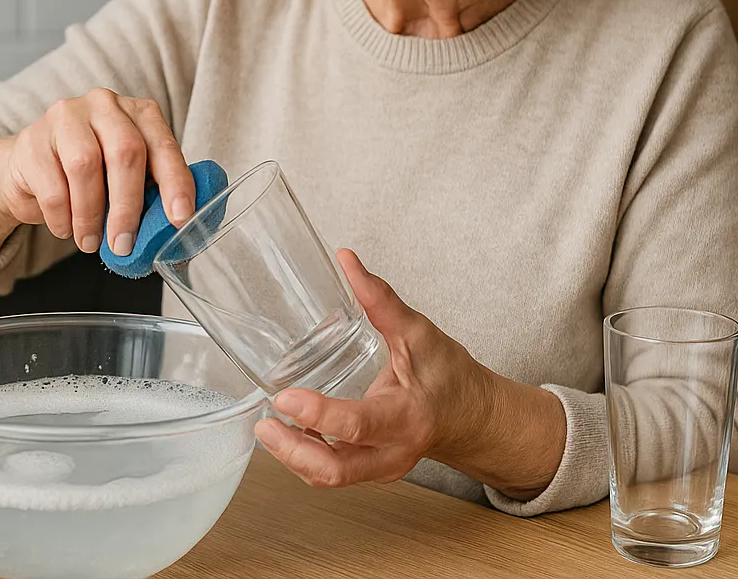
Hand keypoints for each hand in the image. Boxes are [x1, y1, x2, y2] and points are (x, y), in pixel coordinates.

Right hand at [0, 89, 194, 255]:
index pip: (162, 146)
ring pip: (85, 166)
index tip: (180, 217)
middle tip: (124, 243)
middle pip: (125, 152)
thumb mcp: (126, 178)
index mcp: (137, 112)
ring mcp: (66, 116)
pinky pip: (52, 185)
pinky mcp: (32, 139)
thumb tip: (173, 226)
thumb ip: (150, 191)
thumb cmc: (90, 177)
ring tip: (90, 242)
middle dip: (128, 206)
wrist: (31, 171)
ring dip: (90, 215)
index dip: (175, 183)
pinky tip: (65, 228)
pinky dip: (62, 217)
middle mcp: (104, 105)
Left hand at [254, 250, 567, 499]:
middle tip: (264, 424)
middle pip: (335, 470)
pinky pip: (332, 473)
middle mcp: (393, 452)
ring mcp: (381, 467)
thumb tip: (346, 260)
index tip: (284, 397)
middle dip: (293, 451)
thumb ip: (380, 298)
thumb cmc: (449, 375)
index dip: (317, 414)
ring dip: (293, 456)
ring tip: (268, 427)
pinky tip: (290, 432)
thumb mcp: (418, 332)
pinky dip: (305, 457)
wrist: (472, 415)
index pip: (356, 425)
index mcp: (407, 417)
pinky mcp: (370, 470)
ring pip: (329, 477)